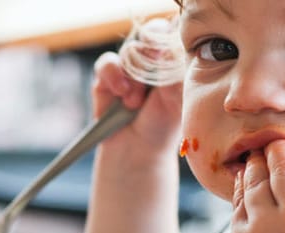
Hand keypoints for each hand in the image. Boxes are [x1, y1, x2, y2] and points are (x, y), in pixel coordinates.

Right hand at [92, 34, 182, 157]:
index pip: (176, 35)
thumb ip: (173, 73)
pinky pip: (108, 62)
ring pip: (131, 50)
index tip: (172, 57)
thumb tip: (164, 49)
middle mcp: (153, 58)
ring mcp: (130, 66)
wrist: (140, 149)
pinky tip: (122, 94)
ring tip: (137, 102)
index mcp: (175, 61)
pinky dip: (114, 76)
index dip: (174, 40)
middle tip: (156, 65)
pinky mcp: (108, 75)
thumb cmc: (164, 125)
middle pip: (154, 31)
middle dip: (153, 48)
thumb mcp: (176, 100)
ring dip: (135, 76)